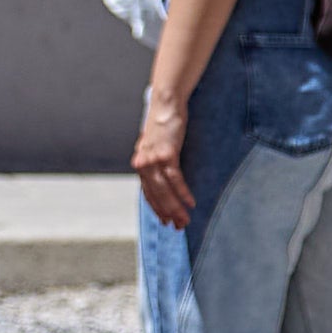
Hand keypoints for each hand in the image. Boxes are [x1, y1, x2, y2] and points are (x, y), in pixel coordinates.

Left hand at [132, 88, 190, 229]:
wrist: (165, 105)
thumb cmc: (163, 125)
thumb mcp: (155, 146)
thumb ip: (157, 160)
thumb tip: (162, 174)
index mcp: (140, 164)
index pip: (148, 193)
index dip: (157, 208)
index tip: (166, 221)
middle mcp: (143, 164)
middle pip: (156, 195)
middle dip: (168, 213)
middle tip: (179, 227)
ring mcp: (153, 159)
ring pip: (164, 191)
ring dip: (176, 208)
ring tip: (186, 220)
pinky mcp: (166, 154)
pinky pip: (175, 179)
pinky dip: (183, 192)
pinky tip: (191, 203)